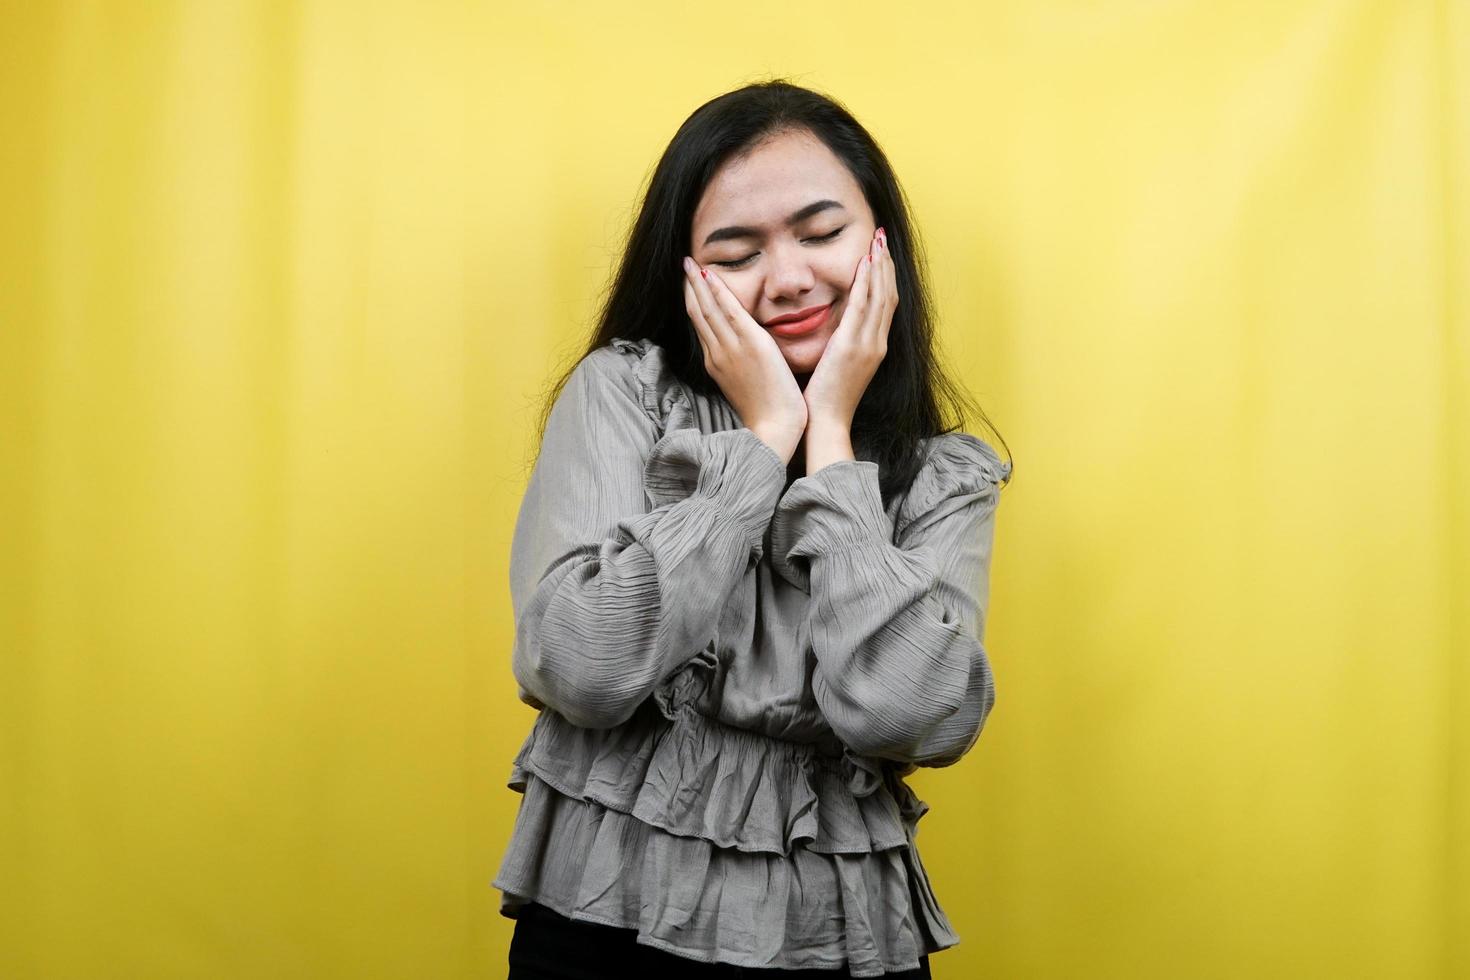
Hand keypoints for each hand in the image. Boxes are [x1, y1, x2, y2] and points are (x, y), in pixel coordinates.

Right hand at [682, 255, 807, 462]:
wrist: (774, 429)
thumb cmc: (767, 412)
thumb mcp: (746, 385)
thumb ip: (740, 366)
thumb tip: (743, 354)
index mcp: (715, 363)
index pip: (700, 325)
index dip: (692, 302)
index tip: (689, 284)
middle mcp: (717, 353)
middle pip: (697, 313)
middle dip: (690, 286)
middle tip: (684, 263)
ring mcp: (731, 348)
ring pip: (707, 308)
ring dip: (698, 282)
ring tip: (690, 262)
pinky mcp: (751, 344)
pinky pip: (729, 311)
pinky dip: (718, 291)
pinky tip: (710, 274)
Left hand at [800, 227, 895, 427]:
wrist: (826, 424)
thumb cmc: (826, 399)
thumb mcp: (838, 367)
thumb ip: (842, 345)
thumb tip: (836, 329)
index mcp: (874, 348)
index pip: (885, 304)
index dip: (885, 277)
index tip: (881, 254)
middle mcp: (877, 343)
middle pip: (888, 294)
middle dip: (886, 264)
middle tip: (882, 237)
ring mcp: (868, 345)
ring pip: (880, 296)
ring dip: (879, 267)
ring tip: (877, 241)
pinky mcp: (852, 347)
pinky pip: (863, 308)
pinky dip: (866, 283)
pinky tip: (864, 264)